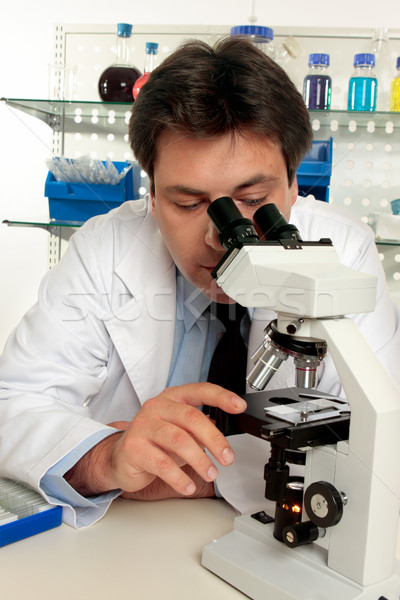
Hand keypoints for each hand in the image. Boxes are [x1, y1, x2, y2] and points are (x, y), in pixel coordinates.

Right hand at [65, 383, 245, 498]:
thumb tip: (224, 438)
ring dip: (200, 460)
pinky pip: (162, 464)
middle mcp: (156, 407)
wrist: (120, 458)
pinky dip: (180, 478)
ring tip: (211, 473)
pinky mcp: (133, 448)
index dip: (221, 397)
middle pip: (191, 417)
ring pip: (179, 440)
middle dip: (214, 439)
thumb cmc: (155, 443)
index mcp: (172, 398)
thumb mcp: (181, 432)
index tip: (239, 406)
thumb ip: (200, 430)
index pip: (200, 391)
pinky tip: (187, 486)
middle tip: (227, 457)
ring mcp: (142, 425)